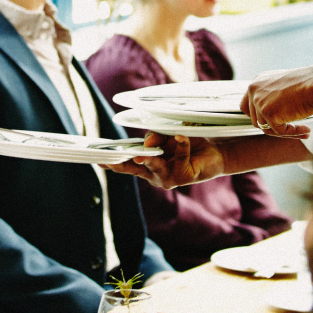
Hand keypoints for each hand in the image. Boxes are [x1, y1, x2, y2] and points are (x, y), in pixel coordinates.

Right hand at [104, 133, 224, 188]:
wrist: (214, 150)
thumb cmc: (185, 141)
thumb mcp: (166, 135)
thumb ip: (155, 137)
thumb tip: (146, 143)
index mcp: (146, 165)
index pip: (126, 163)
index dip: (112, 162)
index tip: (99, 160)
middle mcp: (155, 174)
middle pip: (136, 169)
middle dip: (125, 165)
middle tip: (115, 161)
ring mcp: (169, 177)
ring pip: (155, 166)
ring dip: (150, 158)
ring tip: (145, 153)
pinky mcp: (185, 176)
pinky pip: (180, 156)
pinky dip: (181, 144)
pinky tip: (181, 136)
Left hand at [241, 68, 312, 138]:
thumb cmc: (307, 85)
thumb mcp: (284, 88)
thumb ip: (272, 100)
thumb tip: (269, 121)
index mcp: (257, 82)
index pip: (246, 105)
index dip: (256, 117)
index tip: (270, 124)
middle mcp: (254, 90)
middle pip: (255, 120)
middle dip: (273, 128)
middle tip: (292, 131)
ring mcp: (259, 101)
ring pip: (266, 128)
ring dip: (285, 132)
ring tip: (304, 131)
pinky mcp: (268, 113)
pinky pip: (279, 131)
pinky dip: (293, 133)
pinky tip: (307, 130)